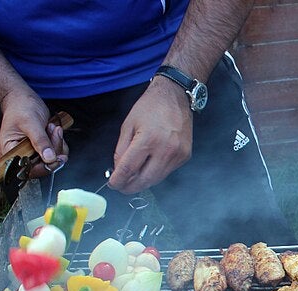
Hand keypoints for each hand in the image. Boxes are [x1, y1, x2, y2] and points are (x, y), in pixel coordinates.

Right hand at [0, 91, 68, 177]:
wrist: (23, 99)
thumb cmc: (21, 108)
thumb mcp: (31, 123)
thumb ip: (40, 141)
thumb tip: (49, 158)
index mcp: (10, 153)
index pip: (28, 170)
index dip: (44, 166)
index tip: (56, 157)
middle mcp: (21, 156)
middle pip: (43, 165)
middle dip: (53, 149)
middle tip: (53, 131)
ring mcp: (32, 153)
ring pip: (53, 159)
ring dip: (57, 143)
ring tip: (51, 127)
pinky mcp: (41, 149)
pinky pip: (57, 153)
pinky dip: (59, 141)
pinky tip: (53, 129)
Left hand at [109, 79, 192, 193]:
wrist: (176, 96)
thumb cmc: (150, 107)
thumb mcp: (128, 125)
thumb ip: (121, 150)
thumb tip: (118, 171)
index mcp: (148, 140)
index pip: (129, 169)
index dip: (118, 181)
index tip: (112, 184)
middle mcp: (165, 150)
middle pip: (144, 180)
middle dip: (129, 187)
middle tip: (121, 187)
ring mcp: (178, 155)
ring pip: (156, 179)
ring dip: (142, 182)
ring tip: (132, 180)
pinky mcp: (185, 156)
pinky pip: (167, 172)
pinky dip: (155, 173)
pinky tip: (148, 167)